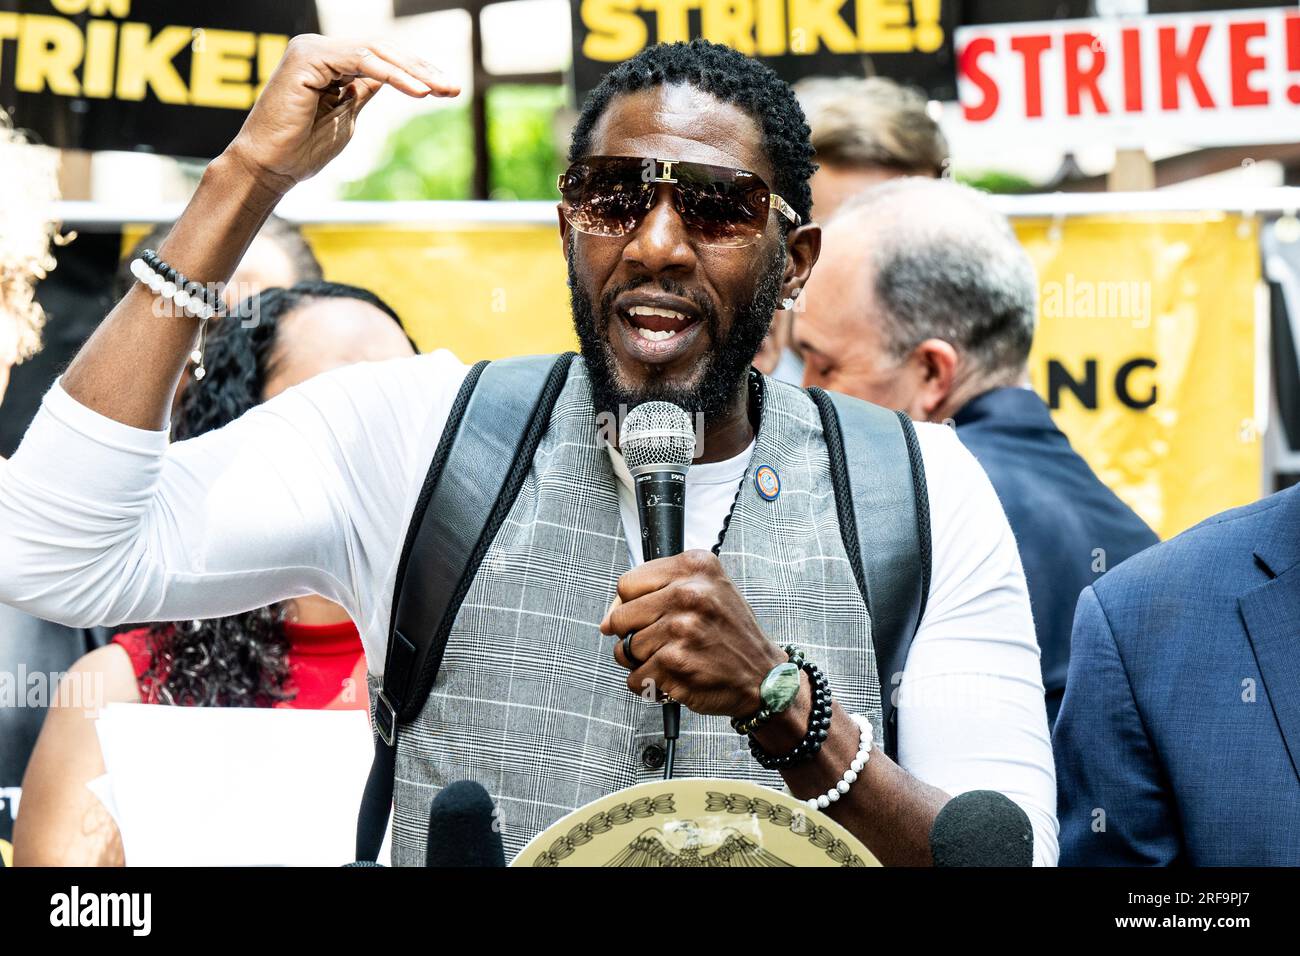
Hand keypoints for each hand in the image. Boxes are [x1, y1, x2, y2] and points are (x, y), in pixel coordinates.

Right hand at [225, 34, 458, 192]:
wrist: (270, 168)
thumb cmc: (302, 150)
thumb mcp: (346, 116)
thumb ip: (364, 93)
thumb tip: (391, 78)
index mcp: (328, 62)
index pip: (381, 58)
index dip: (416, 72)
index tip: (447, 89)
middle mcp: (319, 49)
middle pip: (382, 51)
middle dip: (421, 69)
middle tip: (453, 88)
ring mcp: (312, 49)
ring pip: (375, 52)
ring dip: (412, 71)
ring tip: (440, 90)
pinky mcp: (308, 57)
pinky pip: (361, 61)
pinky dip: (392, 75)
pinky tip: (418, 91)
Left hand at [599, 550, 786, 716]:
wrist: (762, 676)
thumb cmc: (730, 633)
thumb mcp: (706, 589)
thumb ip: (656, 590)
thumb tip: (608, 620)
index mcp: (695, 567)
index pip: (627, 584)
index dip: (631, 605)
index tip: (648, 615)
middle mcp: (689, 594)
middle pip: (621, 617)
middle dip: (635, 635)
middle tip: (665, 640)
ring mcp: (681, 629)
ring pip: (625, 650)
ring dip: (644, 661)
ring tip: (675, 657)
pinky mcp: (675, 663)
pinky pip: (635, 677)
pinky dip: (649, 683)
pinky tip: (674, 676)